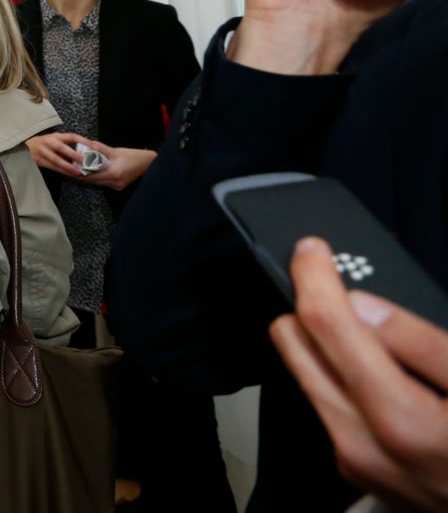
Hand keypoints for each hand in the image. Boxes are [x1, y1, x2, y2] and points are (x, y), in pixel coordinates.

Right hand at [27, 133, 87, 178]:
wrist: (24, 147)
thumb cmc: (44, 144)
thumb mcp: (54, 140)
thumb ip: (67, 144)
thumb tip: (85, 151)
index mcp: (55, 136)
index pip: (71, 136)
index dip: (82, 141)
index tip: (93, 146)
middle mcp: (49, 142)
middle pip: (61, 148)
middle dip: (73, 154)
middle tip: (84, 160)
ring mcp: (43, 152)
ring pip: (56, 160)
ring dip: (68, 166)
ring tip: (78, 172)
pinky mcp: (40, 161)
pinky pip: (53, 167)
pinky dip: (62, 171)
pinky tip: (71, 175)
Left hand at [78, 140, 155, 191]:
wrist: (150, 164)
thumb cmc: (135, 156)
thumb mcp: (117, 151)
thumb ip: (101, 149)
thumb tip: (88, 145)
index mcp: (114, 173)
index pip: (92, 176)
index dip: (80, 172)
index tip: (72, 168)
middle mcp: (115, 182)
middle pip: (93, 180)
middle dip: (83, 174)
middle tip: (73, 168)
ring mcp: (117, 186)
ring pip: (98, 182)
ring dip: (90, 176)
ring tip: (80, 169)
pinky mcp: (119, 186)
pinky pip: (104, 183)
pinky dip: (98, 177)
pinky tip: (93, 171)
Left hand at [270, 237, 447, 508]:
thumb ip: (422, 343)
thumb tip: (364, 305)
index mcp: (399, 420)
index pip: (325, 324)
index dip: (313, 276)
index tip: (312, 250)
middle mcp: (361, 444)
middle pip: (294, 346)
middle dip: (312, 309)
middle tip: (342, 287)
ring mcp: (354, 460)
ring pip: (305, 374)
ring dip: (325, 345)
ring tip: (372, 332)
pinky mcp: (354, 467)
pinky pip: (326, 404)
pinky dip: (341, 378)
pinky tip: (380, 373)